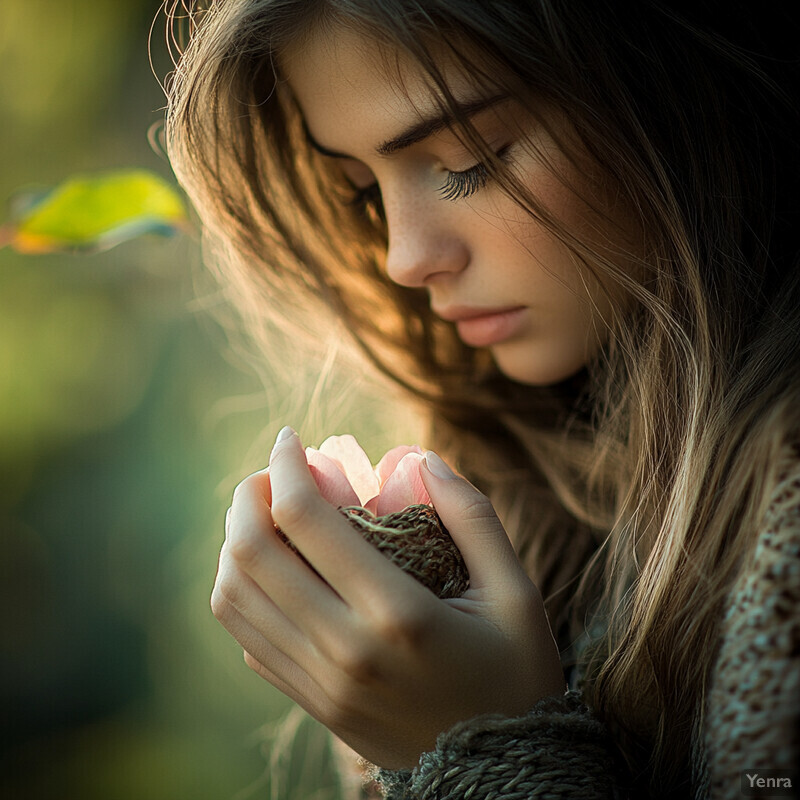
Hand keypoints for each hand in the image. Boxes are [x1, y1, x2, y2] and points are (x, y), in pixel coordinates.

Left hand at [211, 427, 565, 768]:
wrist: (500, 779)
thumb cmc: (515, 678)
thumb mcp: (517, 594)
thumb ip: (472, 517)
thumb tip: (422, 458)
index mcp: (396, 614)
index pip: (304, 520)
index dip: (286, 465)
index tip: (292, 439)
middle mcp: (343, 649)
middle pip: (251, 553)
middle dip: (249, 495)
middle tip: (273, 473)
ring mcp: (319, 683)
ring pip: (235, 597)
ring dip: (235, 541)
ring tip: (266, 515)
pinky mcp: (311, 704)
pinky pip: (248, 638)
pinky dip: (242, 591)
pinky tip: (274, 570)